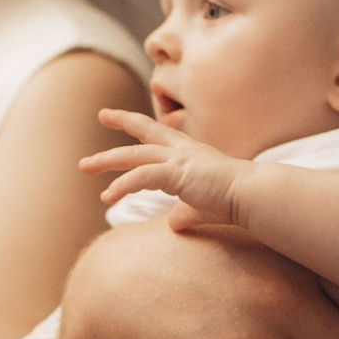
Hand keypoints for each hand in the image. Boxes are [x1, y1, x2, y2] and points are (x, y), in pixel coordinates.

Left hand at [79, 108, 248, 226]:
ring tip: (85, 168)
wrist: (253, 195)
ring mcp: (178, 159)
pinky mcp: (177, 173)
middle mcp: (181, 150)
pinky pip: (140, 177)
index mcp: (188, 152)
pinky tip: (107, 197)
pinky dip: (122, 185)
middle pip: (141, 137)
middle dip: (117, 129)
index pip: (157, 132)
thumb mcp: (203, 206)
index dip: (135, 122)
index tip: (113, 115)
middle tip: (97, 126)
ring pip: (133, 156)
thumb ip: (186, 212)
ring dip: (107, 161)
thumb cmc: (234, 200)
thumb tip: (174, 223)